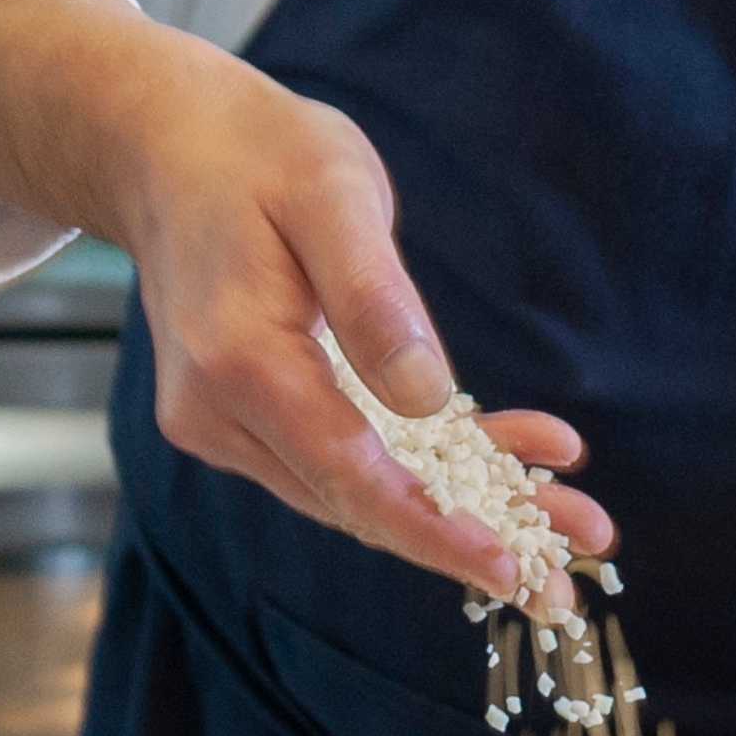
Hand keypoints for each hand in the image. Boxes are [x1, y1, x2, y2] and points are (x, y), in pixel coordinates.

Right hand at [97, 31, 613, 600]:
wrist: (167, 152)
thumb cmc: (257, 155)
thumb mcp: (332, 193)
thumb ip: (374, 297)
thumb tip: (427, 400)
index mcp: (239, 360)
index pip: (348, 473)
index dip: (433, 530)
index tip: (509, 569)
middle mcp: (220, 414)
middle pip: (358, 501)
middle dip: (468, 539)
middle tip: (565, 583)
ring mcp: (226, 424)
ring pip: (356, 489)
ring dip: (462, 507)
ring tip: (569, 517)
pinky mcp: (246, 419)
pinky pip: (343, 456)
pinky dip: (425, 464)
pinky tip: (512, 453)